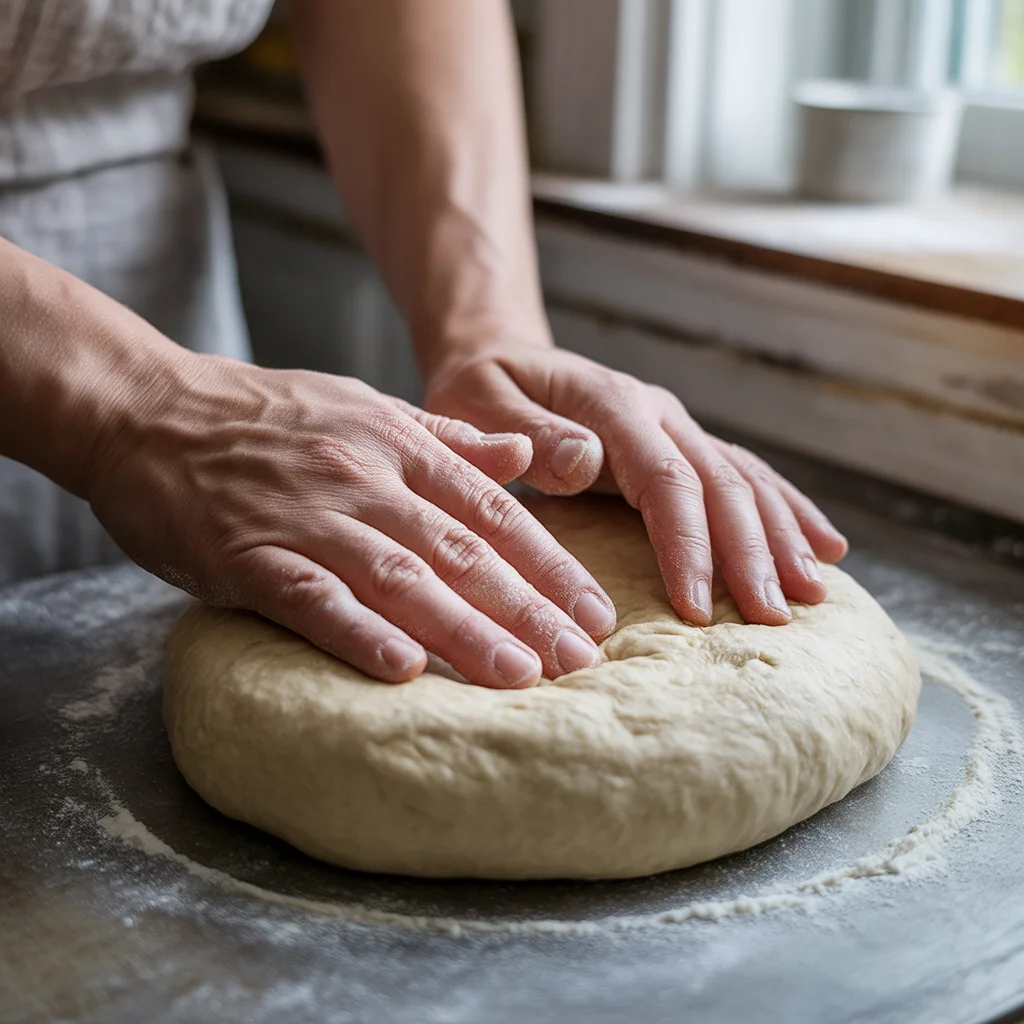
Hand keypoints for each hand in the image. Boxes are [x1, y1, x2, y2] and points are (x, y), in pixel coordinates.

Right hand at [87, 356, 617, 686]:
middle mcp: (364, 478)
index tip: (596, 613)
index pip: (494, 512)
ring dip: (465, 628)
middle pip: (462, 550)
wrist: (148, 410)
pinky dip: (358, 632)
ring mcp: (307, 516)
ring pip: (400, 576)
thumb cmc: (264, 416)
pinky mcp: (247, 554)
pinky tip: (404, 669)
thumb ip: (449, 438)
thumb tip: (526, 454)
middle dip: (528, 608)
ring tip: (521, 677)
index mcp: (399, 445)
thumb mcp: (366, 406)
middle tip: (581, 659)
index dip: (551, 565)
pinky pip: (310, 597)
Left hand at [425, 344, 847, 626]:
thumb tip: (586, 460)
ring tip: (813, 593)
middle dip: (751, 552)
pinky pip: (745, 475)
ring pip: (745, 479)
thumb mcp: (477, 402)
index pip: (665, 479)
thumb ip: (524, 432)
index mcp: (612, 405)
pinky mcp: (680, 443)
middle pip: (720, 482)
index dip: (688, 544)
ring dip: (781, 536)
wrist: (498, 352)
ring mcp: (674, 425)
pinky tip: (824, 546)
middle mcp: (656, 411)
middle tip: (773, 618)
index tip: (699, 607)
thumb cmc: (481, 388)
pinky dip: (786, 510)